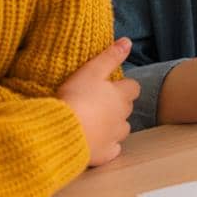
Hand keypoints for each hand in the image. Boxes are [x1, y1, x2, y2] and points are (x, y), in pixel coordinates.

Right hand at [58, 38, 139, 165]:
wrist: (62, 131)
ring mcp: (115, 137)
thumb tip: (127, 41)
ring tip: (97, 121)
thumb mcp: (91, 70)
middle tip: (99, 101)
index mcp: (120, 96)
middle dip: (119, 105)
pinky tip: (96, 141)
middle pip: (128, 108)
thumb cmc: (76, 97)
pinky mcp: (105, 154)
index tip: (111, 85)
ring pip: (122, 129)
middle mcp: (122, 117)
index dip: (124, 86)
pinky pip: (112, 149)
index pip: (133, 88)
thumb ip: (110, 56)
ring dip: (114, 125)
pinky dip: (107, 145)